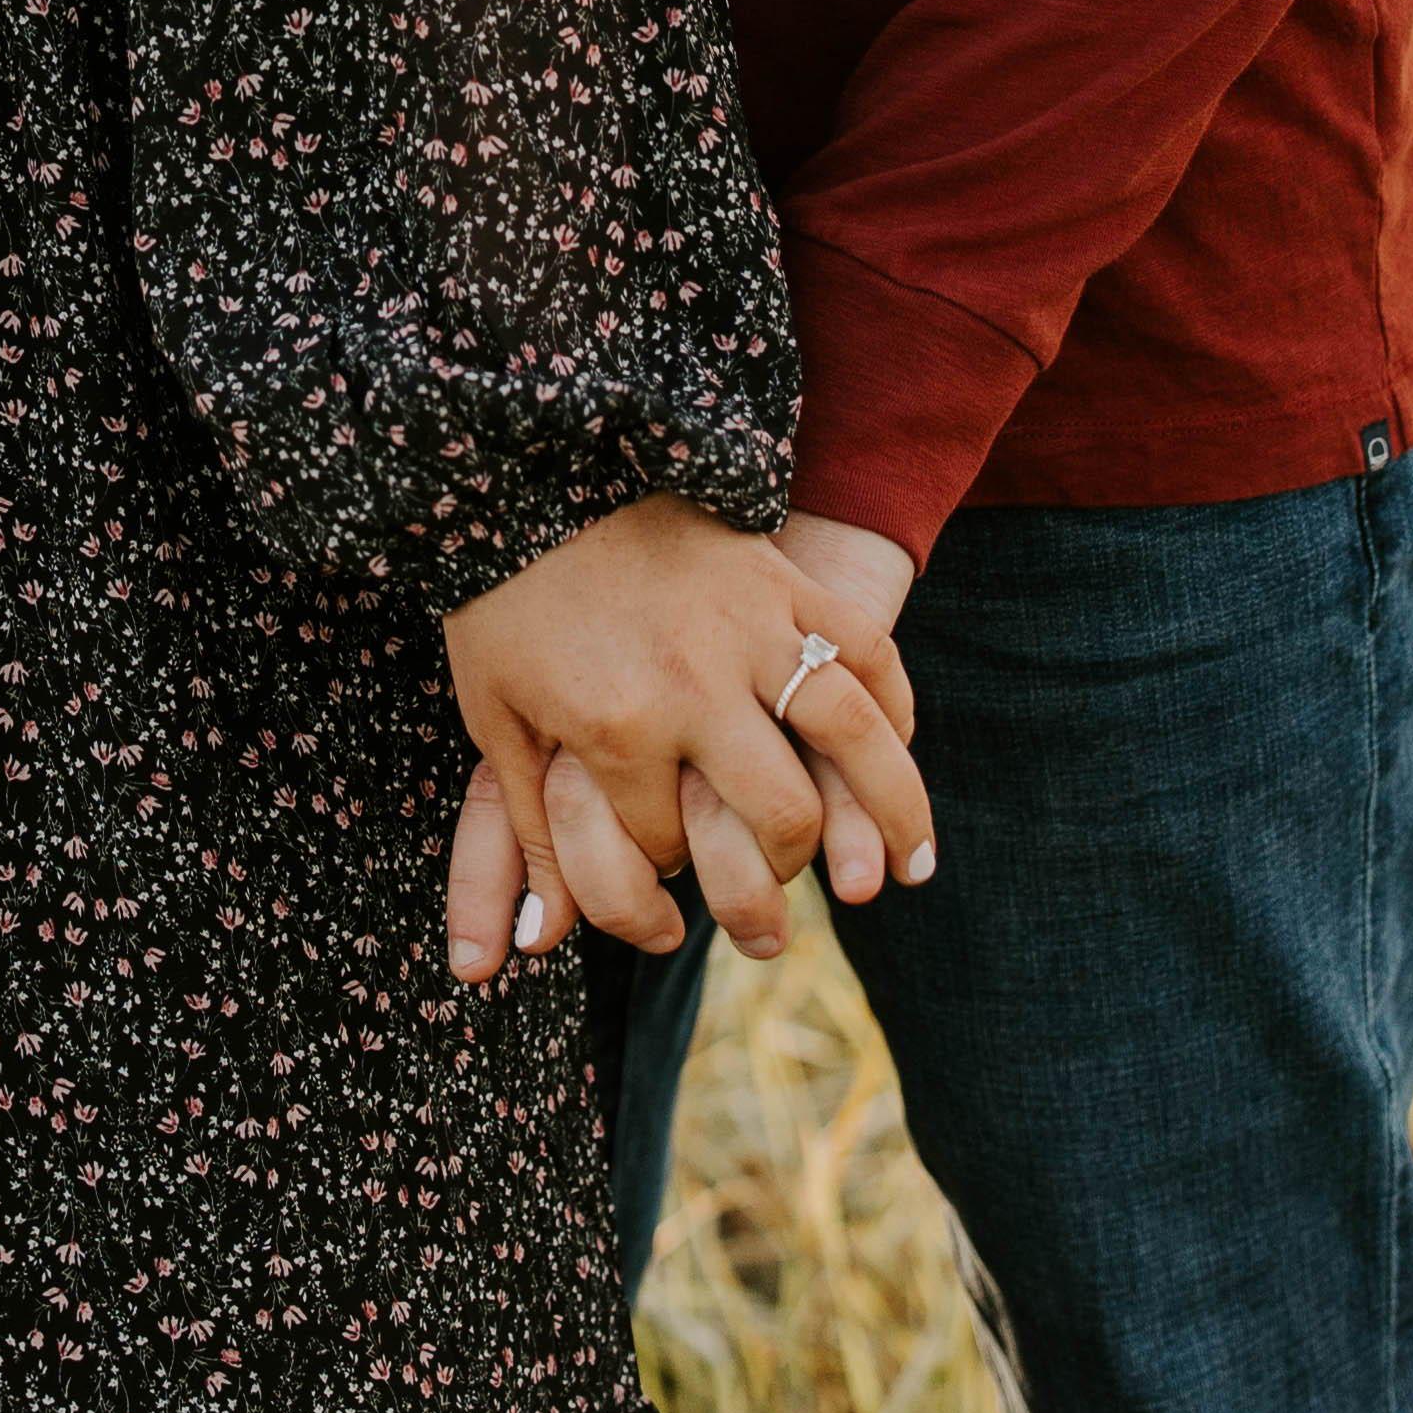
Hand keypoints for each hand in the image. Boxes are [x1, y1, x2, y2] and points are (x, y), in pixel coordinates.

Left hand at [438, 500, 933, 978]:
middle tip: (782, 907)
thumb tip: (531, 942)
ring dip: (895, 810)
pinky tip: (902, 751)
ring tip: (916, 868)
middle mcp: (695, 685)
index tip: (659, 864)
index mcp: (616, 726)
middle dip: (782, 873)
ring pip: (854, 735)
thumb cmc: (506, 600)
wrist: (532, 469)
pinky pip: (864, 647)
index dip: (663, 869)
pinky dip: (895, 703)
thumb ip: (527, 829)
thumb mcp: (496, 719)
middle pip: (779, 816)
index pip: (667, 845)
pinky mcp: (780, 576)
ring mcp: (750, 625)